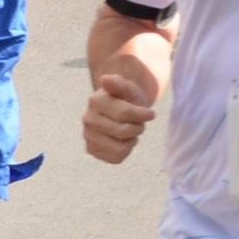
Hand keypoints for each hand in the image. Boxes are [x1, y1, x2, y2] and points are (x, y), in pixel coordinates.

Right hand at [83, 46, 162, 162]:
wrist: (119, 108)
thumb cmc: (126, 97)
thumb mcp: (127, 86)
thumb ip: (118, 83)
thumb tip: (105, 79)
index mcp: (95, 100)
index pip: (125, 114)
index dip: (143, 115)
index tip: (149, 113)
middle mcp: (88, 119)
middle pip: (124, 131)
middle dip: (137, 127)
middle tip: (136, 122)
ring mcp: (88, 136)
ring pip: (120, 148)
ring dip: (131, 140)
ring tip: (128, 130)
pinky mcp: (92, 150)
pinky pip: (116, 158)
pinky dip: (124, 150)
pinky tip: (121, 140)